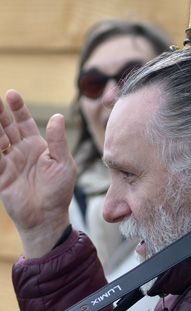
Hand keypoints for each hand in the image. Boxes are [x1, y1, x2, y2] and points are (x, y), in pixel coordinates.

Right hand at [0, 90, 76, 256]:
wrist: (48, 216)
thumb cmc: (59, 190)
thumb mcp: (63, 163)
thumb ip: (58, 140)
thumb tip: (57, 116)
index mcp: (36, 145)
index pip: (24, 121)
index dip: (17, 108)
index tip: (11, 94)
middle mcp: (20, 151)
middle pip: (6, 127)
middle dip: (0, 113)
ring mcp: (9, 163)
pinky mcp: (1, 176)